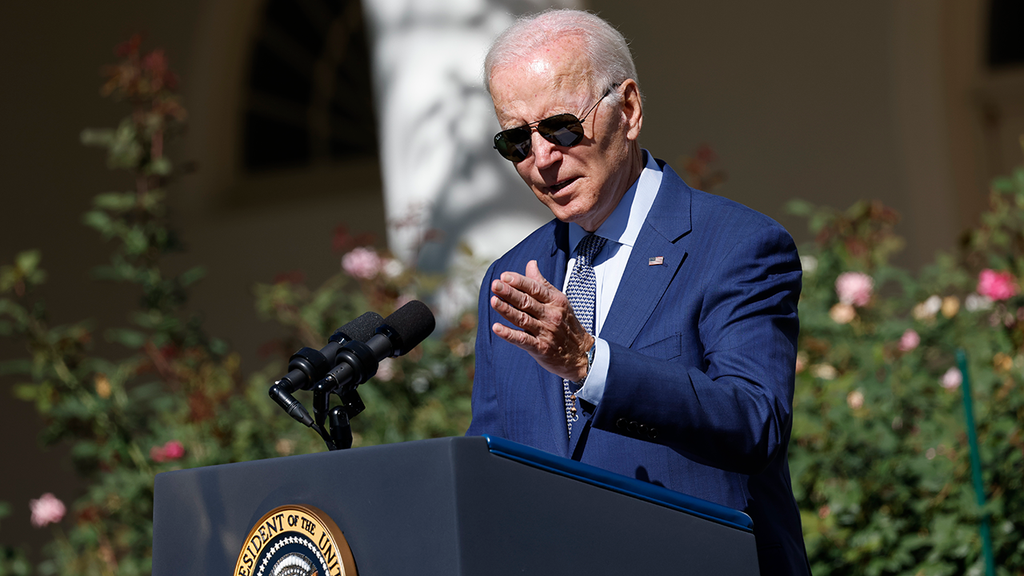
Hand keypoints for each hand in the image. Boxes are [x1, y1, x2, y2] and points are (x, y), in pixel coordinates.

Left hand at [490, 260, 593, 381]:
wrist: (581, 354)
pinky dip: (509, 334)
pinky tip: (497, 328)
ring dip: (507, 310)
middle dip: (510, 293)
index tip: (504, 276)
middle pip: (527, 302)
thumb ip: (542, 284)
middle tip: (495, 285)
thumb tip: (531, 264)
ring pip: (523, 319)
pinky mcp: (541, 348)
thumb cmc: (566, 324)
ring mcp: (546, 332)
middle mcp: (551, 315)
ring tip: (493, 301)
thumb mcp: (558, 301)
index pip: (535, 288)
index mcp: (555, 301)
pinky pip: (523, 340)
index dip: (519, 281)